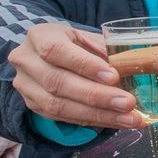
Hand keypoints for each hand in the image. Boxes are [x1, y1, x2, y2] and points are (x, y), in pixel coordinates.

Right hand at [8, 22, 140, 128]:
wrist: (45, 55)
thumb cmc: (73, 44)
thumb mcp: (87, 38)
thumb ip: (105, 50)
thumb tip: (131, 67)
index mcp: (40, 36)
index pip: (57, 51)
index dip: (85, 65)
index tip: (113, 76)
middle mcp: (26, 61)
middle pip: (58, 83)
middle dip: (97, 96)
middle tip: (128, 103)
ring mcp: (26, 86)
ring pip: (59, 106)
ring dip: (98, 115)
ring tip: (129, 119)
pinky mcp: (34, 105)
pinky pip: (64, 118)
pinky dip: (93, 120)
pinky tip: (116, 121)